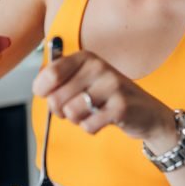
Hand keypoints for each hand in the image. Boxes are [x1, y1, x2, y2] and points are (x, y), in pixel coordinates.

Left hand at [32, 50, 173, 139]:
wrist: (145, 112)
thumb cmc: (108, 96)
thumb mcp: (83, 79)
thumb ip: (58, 78)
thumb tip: (39, 84)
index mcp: (85, 57)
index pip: (49, 74)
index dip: (44, 91)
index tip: (52, 94)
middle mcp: (98, 66)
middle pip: (56, 98)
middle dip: (61, 110)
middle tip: (77, 107)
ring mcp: (111, 85)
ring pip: (71, 113)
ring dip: (77, 119)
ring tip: (92, 112)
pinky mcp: (121, 106)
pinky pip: (88, 125)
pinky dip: (91, 128)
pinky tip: (104, 119)